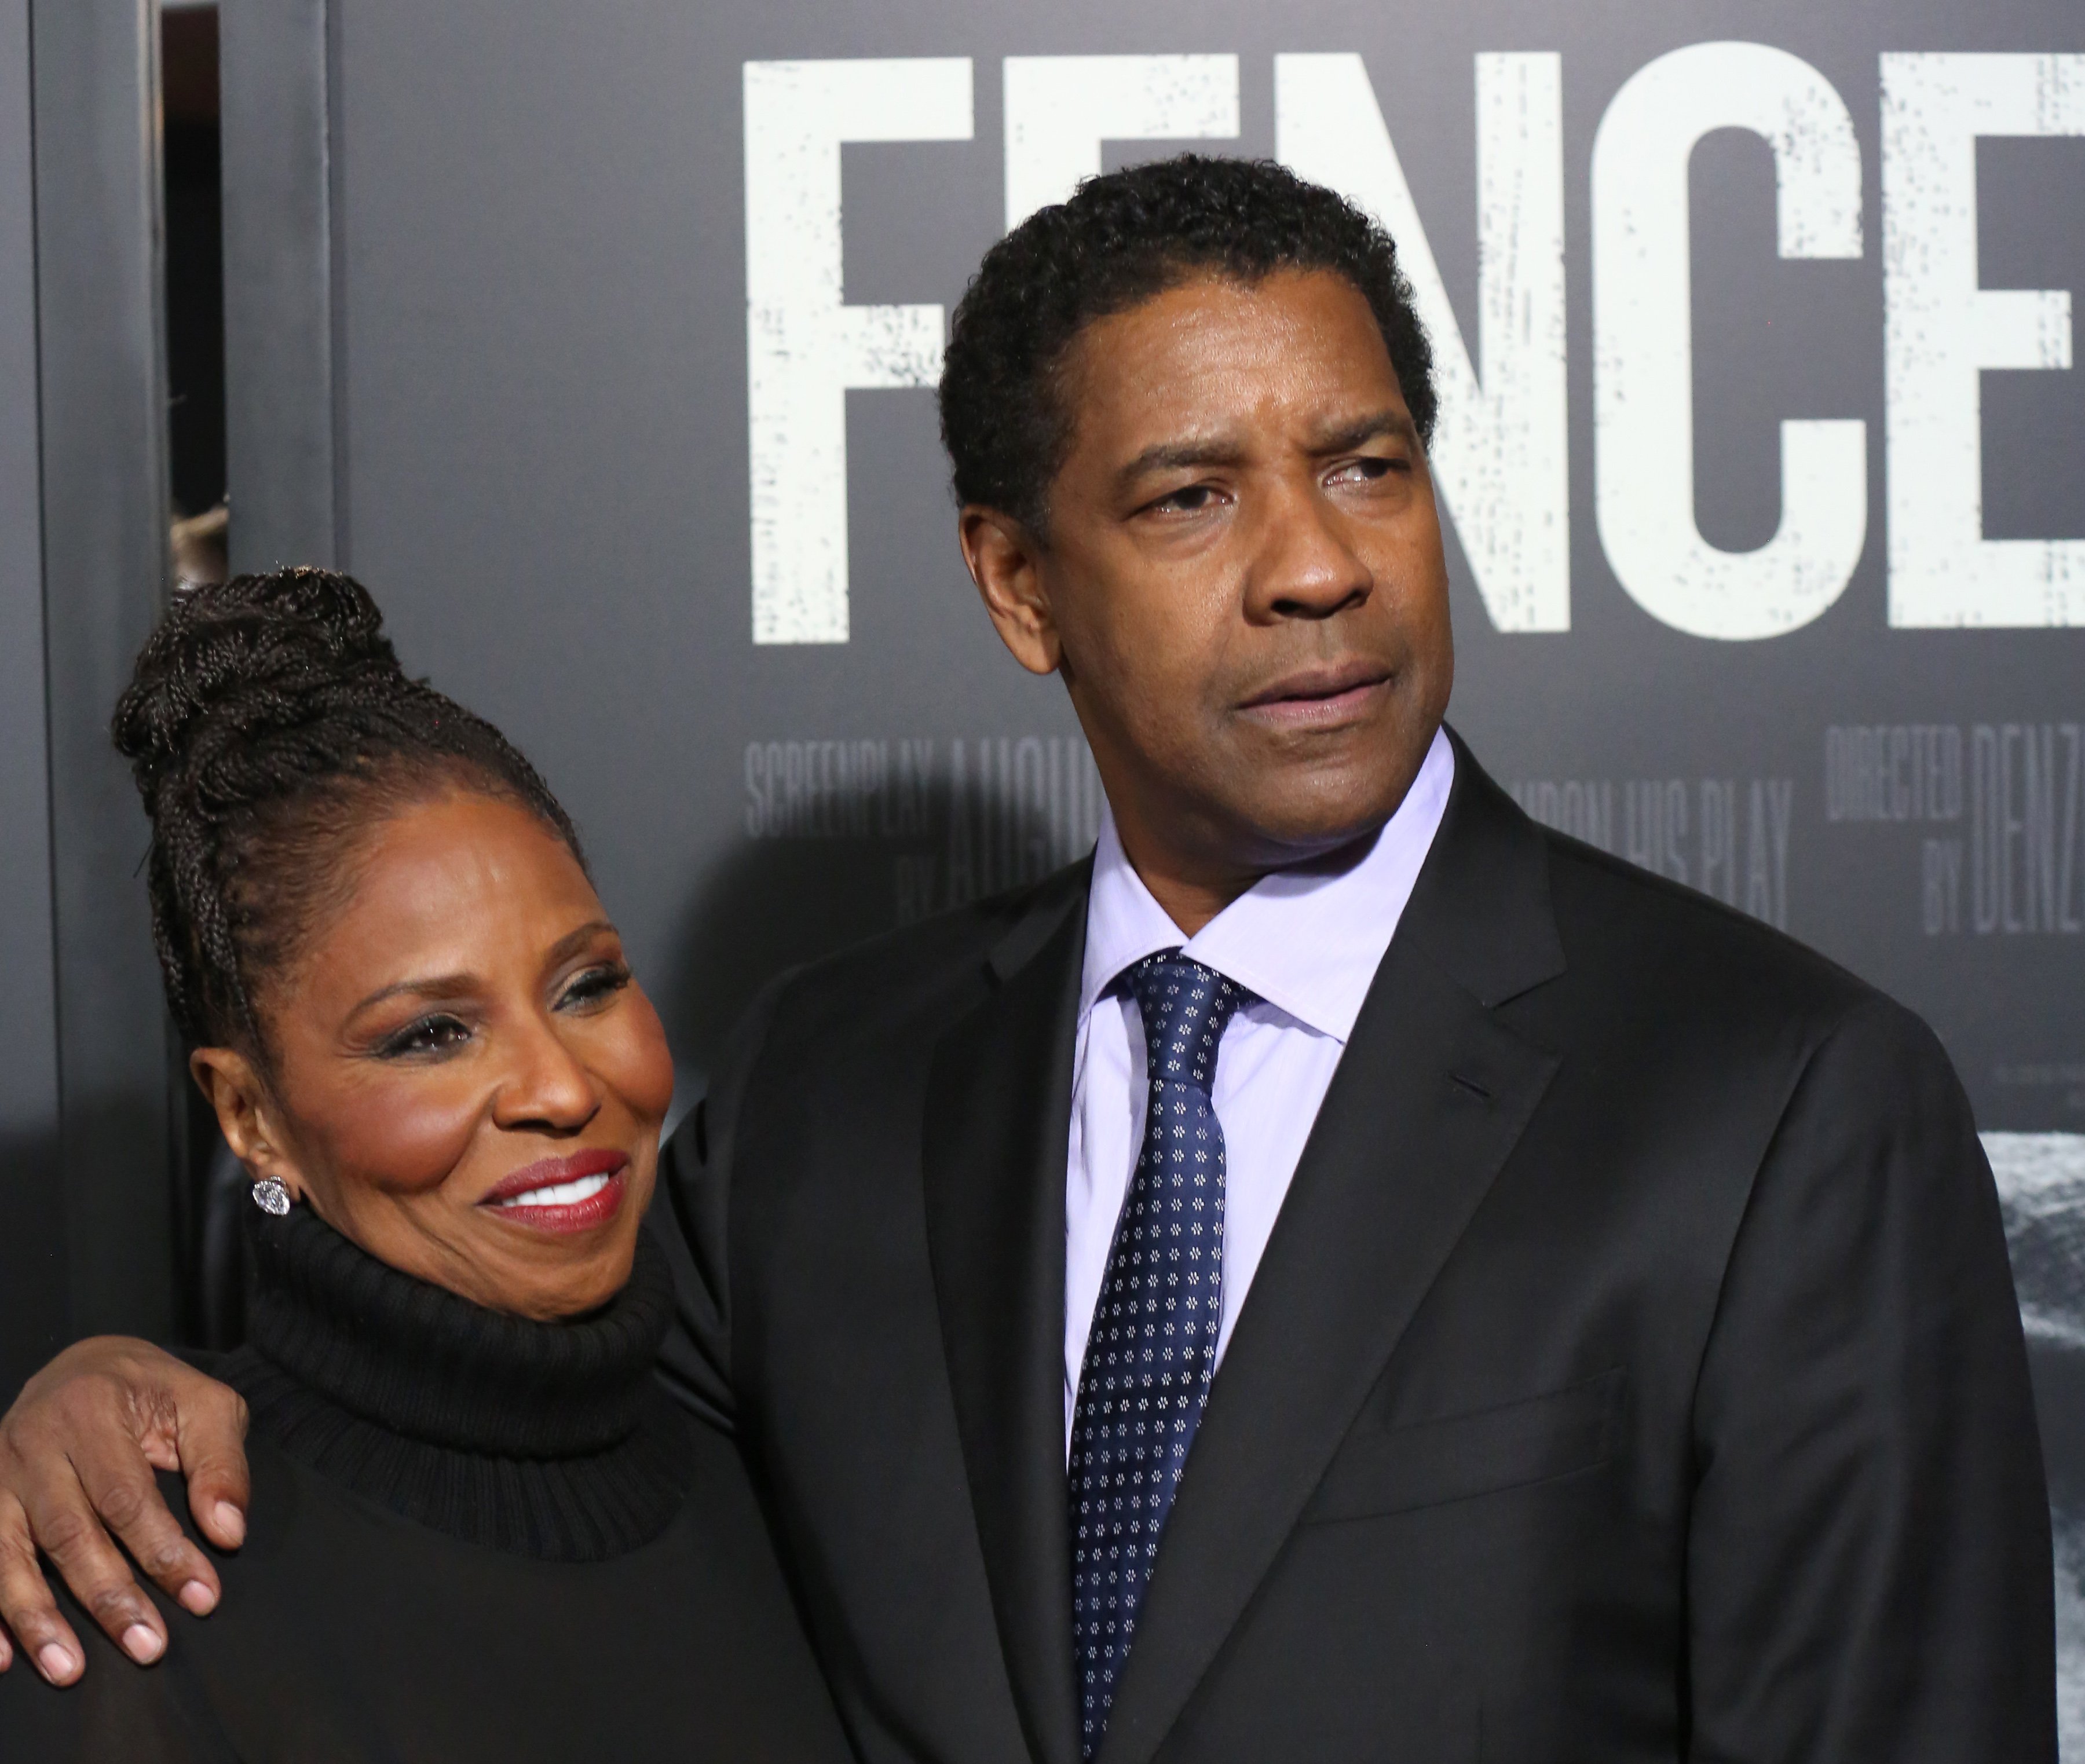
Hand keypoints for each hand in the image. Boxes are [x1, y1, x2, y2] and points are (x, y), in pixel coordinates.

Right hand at [0, 1338, 249, 1683]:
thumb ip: (221, 1464)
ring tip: (70, 1670)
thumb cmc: (151, 1390)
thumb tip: (228, 1533)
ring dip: (38, 1619)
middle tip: (148, 1647)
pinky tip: (3, 1658)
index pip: (127, 1496)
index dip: (163, 1550)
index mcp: (90, 1409)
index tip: (201, 1596)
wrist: (83, 1363)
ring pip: (8, 1555)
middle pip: (68, 1533)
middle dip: (108, 1597)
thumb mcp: (205, 1404)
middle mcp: (32, 1442)